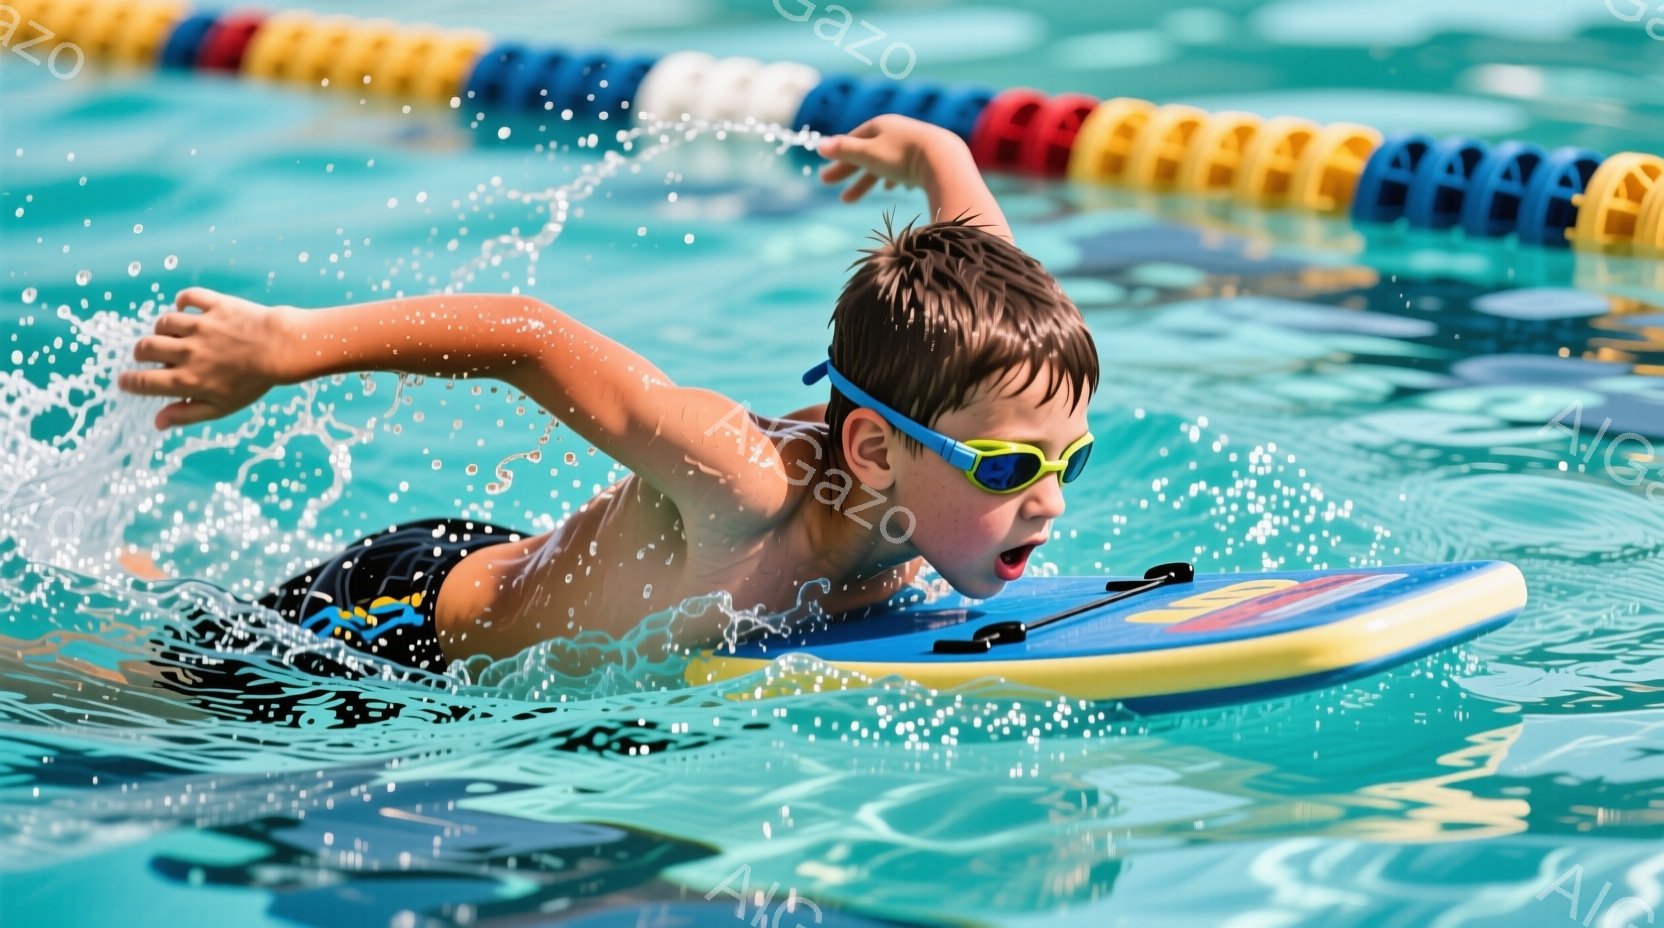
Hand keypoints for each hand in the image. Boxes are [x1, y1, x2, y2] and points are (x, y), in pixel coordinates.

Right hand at [117, 287, 298, 429]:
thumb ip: (186, 414)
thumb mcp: (220, 407)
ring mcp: (200, 326)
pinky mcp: (215, 306)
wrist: (284, 350)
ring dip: (163, 329)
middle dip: (141, 354)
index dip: (128, 382)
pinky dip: (183, 301)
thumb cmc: (253, 383)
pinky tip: (187, 310)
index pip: (143, 382)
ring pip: (163, 322)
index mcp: (187, 380)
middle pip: (145, 348)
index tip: (126, 381)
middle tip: (149, 356)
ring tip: (174, 336)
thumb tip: (157, 422)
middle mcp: (188, 352)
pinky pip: (188, 297)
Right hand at [817, 114, 963, 202]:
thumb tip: (818, 146)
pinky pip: (906, 169)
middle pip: (868, 155)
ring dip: (871, 181)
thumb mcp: (867, 153)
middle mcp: (897, 131)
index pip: (854, 141)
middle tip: (839, 197)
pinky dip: (896, 179)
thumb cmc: (902, 156)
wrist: (944, 160)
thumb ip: (844, 150)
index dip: (840, 159)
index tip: (828, 176)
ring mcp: (913, 144)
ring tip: (862, 197)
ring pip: (886, 164)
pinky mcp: (928, 159)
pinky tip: (895, 190)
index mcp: (880, 125)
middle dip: (852, 176)